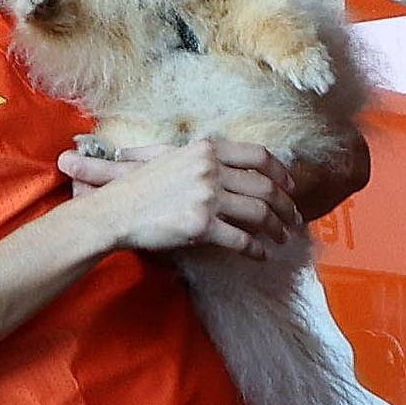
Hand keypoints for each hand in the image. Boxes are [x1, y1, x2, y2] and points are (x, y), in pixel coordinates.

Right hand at [60, 139, 300, 259]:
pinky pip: (241, 239)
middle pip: (264, 187)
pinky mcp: (201, 226)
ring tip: (281, 238)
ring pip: (259, 213)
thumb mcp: (173, 158)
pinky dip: (256, 249)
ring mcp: (207, 197)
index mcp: (207, 150)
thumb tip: (232, 167)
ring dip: (276, 228)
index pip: (259, 156)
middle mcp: (210, 169)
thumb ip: (204, 158)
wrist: (112, 211)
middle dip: (285, 206)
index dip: (280, 172)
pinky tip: (260, 255)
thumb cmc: (140, 187)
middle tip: (293, 219)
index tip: (290, 186)